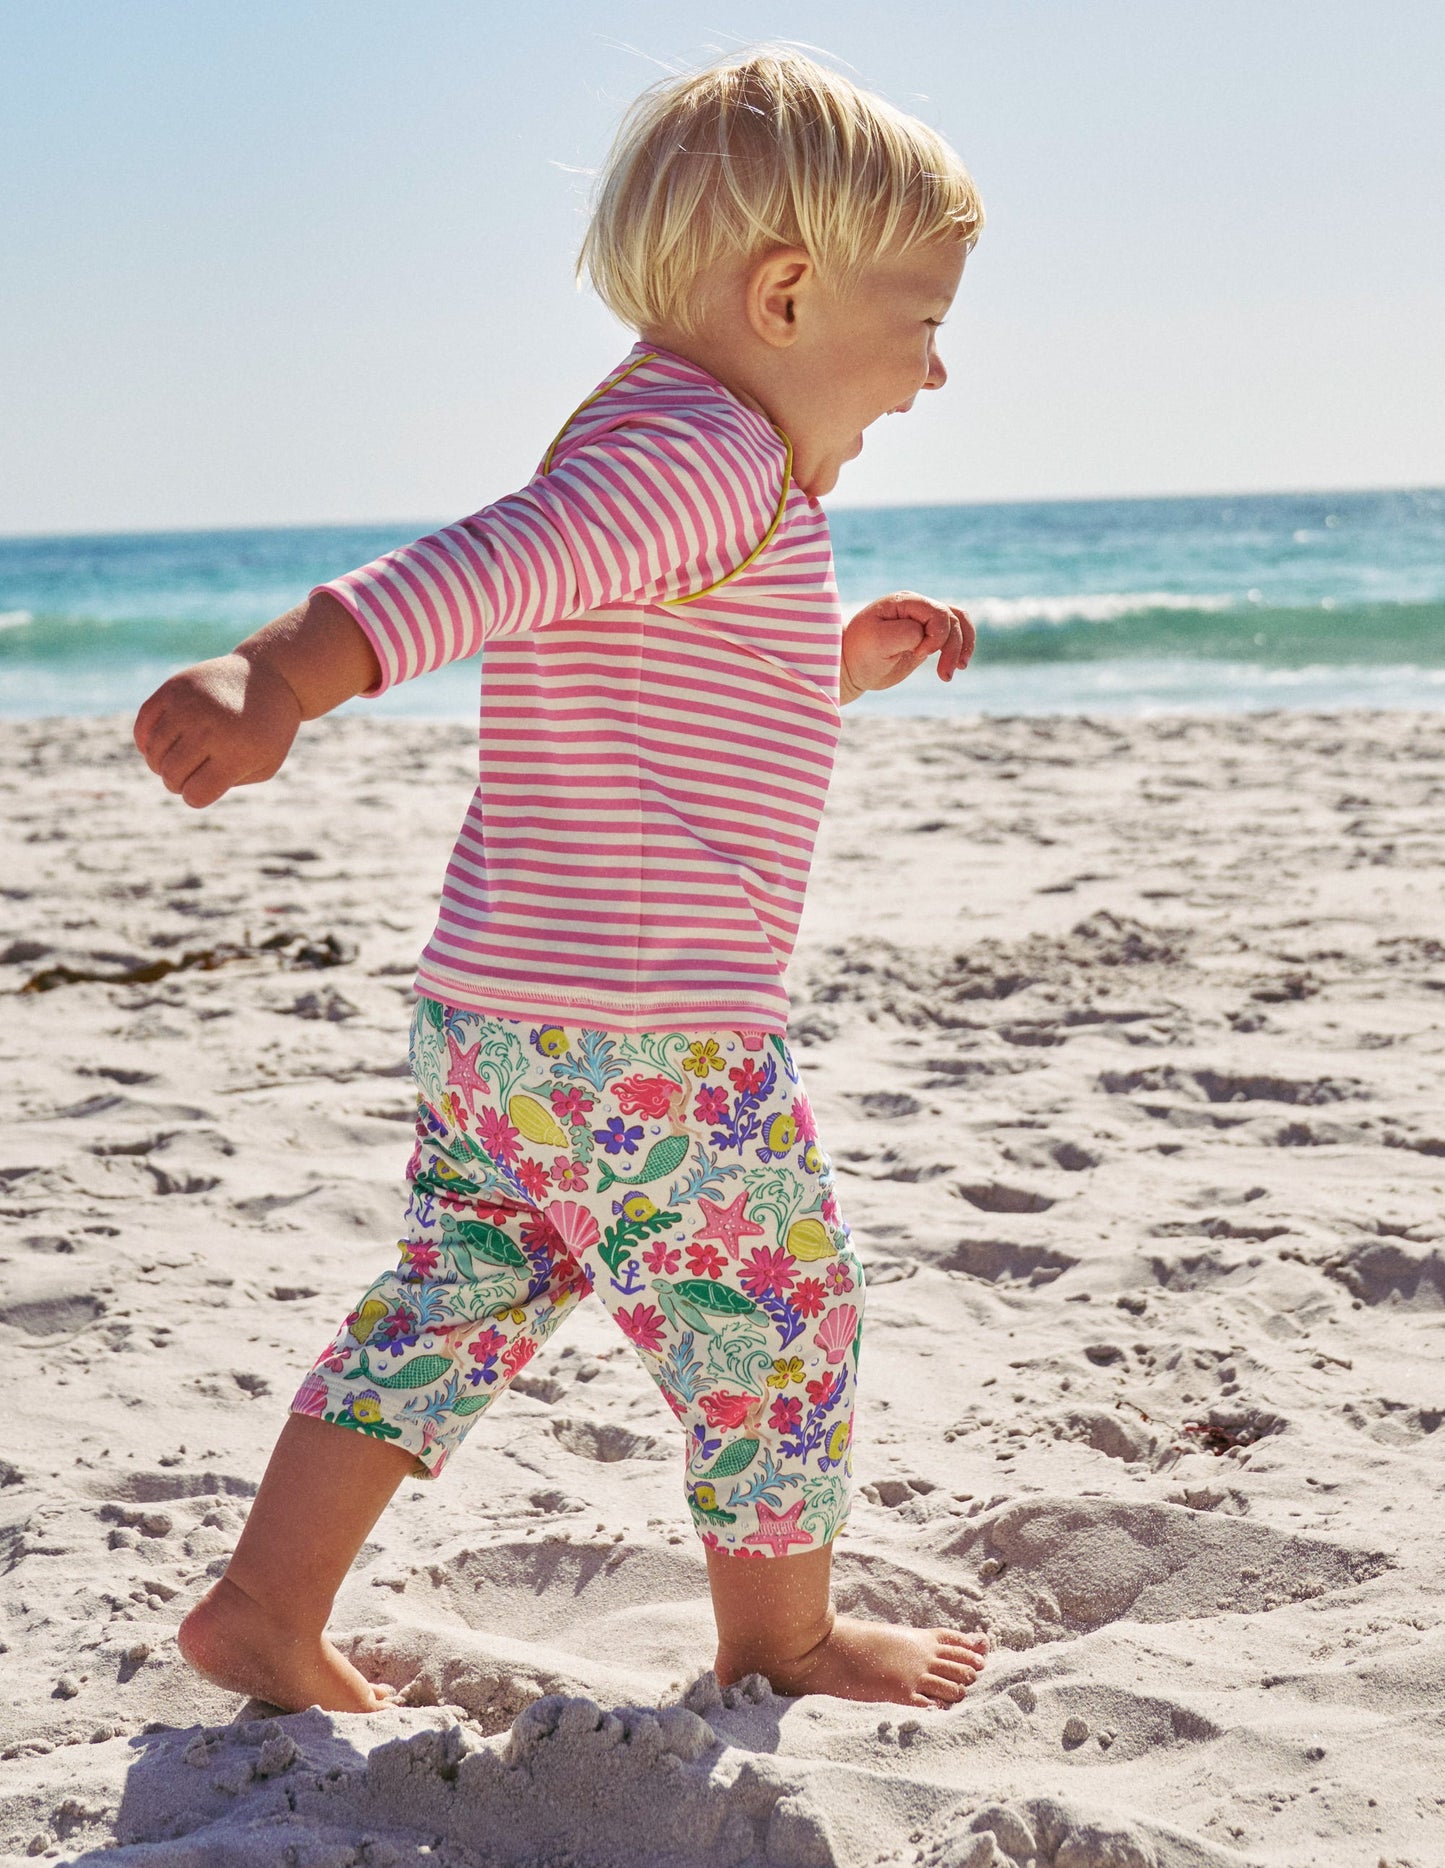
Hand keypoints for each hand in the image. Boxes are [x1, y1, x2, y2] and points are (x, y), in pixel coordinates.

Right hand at [133, 651, 302, 808]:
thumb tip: (187, 790)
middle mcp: (209, 728)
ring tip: (175, 761)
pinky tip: (159, 746)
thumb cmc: (269, 728)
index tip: (202, 789)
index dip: (195, 797)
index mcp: (236, 752)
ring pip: (154, 751)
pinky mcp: (174, 688)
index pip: (196, 793)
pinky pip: (143, 724)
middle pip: (172, 774)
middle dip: (176, 784)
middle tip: (187, 776)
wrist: (270, 674)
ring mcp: (188, 706)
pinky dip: (145, 741)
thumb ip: (228, 783)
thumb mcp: (265, 764)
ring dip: (159, 764)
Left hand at [840, 591, 974, 702]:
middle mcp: (917, 607)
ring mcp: (923, 621)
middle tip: (944, 675)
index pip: (937, 613)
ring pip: (958, 623)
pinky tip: (960, 664)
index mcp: (904, 602)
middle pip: (952, 619)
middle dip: (953, 647)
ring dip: (963, 646)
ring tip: (957, 669)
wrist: (851, 667)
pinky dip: (962, 647)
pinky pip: (954, 634)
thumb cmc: (860, 653)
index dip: (936, 636)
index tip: (919, 654)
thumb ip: (906, 633)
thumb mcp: (878, 641)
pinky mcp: (927, 637)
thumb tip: (926, 636)